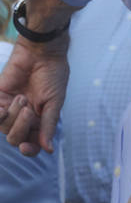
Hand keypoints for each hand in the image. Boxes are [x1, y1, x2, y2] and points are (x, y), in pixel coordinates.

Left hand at [0, 34, 70, 155]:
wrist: (41, 53)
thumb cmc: (53, 76)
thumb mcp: (54, 102)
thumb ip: (48, 125)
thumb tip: (48, 149)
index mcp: (40, 121)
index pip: (31, 143)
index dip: (29, 149)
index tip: (28, 147)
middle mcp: (23, 118)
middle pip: (14, 138)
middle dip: (21, 127)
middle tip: (29, 109)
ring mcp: (9, 109)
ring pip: (3, 128)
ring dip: (13, 115)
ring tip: (22, 97)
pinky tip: (4, 107)